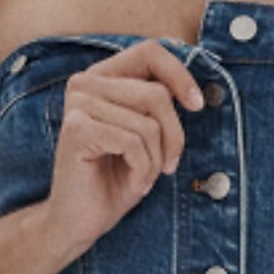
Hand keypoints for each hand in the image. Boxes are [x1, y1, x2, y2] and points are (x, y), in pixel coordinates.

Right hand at [43, 41, 205, 257]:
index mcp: (102, 77)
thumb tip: (194, 94)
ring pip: (149, 123)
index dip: (180, 75)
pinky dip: (143, 170)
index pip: (150, 52)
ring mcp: (78, 104)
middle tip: (165, 167)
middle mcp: (85, 83)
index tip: (196, 105)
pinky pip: (134, 142)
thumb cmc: (115, 180)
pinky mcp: (77, 129)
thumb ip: (159, 107)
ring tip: (141, 177)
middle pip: (157, 94)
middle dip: (173, 137)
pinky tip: (131, 184)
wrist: (79, 222)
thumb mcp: (146, 137)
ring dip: (155, 161)